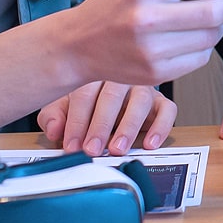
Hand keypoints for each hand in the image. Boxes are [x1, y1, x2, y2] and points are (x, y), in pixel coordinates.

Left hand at [39, 80, 175, 155]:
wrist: (111, 91)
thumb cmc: (86, 100)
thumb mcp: (62, 105)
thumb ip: (54, 116)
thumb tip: (54, 129)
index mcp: (94, 73)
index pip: (84, 94)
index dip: (76, 122)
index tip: (71, 145)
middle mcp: (121, 77)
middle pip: (112, 96)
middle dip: (101, 126)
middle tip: (92, 149)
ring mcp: (143, 87)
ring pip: (141, 100)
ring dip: (129, 126)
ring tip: (117, 148)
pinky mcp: (161, 101)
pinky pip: (168, 110)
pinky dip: (161, 127)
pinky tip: (149, 143)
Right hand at [59, 0, 222, 87]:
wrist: (77, 46)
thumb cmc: (112, 8)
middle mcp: (147, 19)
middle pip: (212, 12)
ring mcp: (151, 50)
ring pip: (209, 38)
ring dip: (219, 27)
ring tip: (208, 18)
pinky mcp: (155, 74)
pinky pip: (198, 60)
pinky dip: (203, 47)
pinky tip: (189, 39)